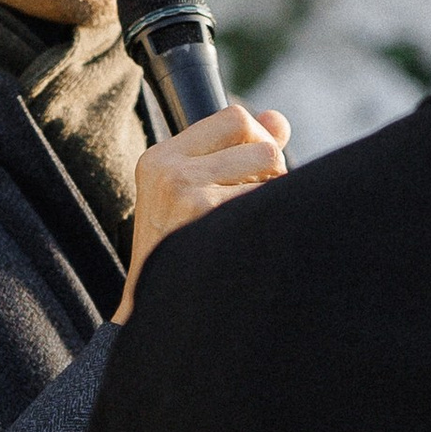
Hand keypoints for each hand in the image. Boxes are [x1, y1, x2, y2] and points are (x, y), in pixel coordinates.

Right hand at [115, 102, 289, 320]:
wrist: (154, 314)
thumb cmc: (181, 255)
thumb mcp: (194, 193)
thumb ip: (235, 152)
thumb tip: (276, 119)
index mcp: (161, 158)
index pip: (235, 117)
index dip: (259, 141)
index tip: (255, 173)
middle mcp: (169, 169)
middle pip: (259, 138)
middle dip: (273, 169)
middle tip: (256, 205)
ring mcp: (186, 190)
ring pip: (270, 164)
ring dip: (275, 194)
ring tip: (250, 225)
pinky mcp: (204, 213)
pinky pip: (268, 199)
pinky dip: (271, 219)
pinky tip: (250, 243)